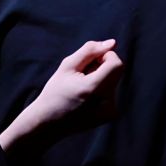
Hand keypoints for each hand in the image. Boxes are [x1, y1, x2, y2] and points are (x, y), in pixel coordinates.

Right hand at [0, 39, 123, 154]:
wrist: (48, 122)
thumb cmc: (56, 91)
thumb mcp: (68, 65)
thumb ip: (90, 51)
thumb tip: (113, 43)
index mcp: (94, 88)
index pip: (116, 64)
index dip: (106, 57)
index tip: (91, 60)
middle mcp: (106, 102)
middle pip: (116, 72)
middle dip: (102, 67)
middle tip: (82, 75)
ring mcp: (110, 111)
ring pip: (113, 81)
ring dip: (101, 79)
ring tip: (81, 88)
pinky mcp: (110, 116)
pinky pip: (112, 93)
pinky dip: (101, 90)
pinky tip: (86, 98)